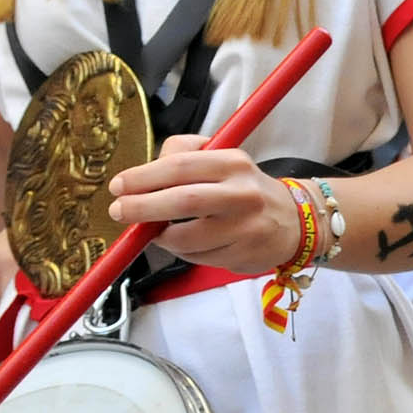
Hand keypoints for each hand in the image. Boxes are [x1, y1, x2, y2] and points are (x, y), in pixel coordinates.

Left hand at [106, 136, 299, 273]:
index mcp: (232, 163)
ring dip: (161, 237)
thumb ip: (182, 155)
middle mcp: (242, 194)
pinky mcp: (244, 255)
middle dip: (141, 208)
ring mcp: (246, 228)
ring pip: (185, 238)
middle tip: (119, 212)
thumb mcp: (221, 158)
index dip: (142, 177)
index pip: (179, 167)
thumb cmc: (243, 187)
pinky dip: (184, 252)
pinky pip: (199, 257)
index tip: (119, 186)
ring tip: (157, 230)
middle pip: (181, 201)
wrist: (294, 220)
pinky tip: (190, 242)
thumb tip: (142, 177)